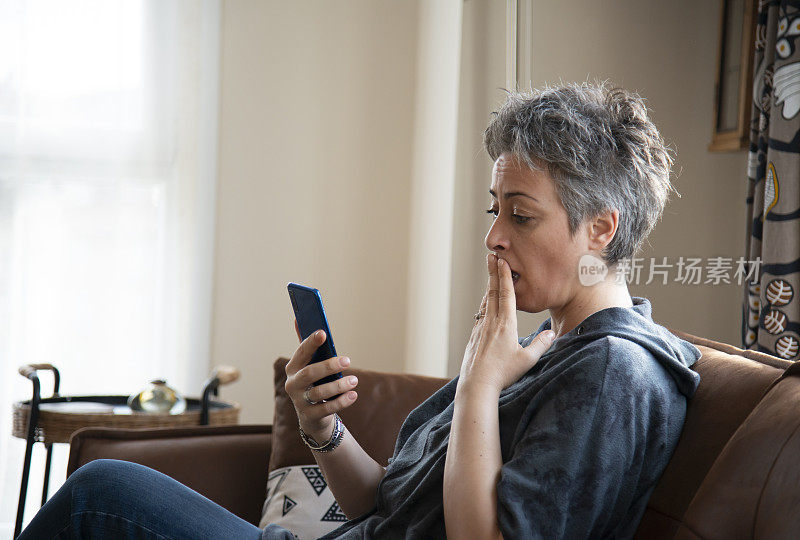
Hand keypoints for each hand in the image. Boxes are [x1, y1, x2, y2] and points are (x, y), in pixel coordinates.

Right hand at [285, 324, 358, 439]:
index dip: (310, 342)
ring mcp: (300, 401)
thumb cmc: (314, 383)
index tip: (323, 333)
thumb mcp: (310, 365)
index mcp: (292, 368)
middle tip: (348, 360)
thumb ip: (307, 345)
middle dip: (328, 366)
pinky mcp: (310, 416)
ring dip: (338, 385)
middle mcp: (293, 384)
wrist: (312, 415)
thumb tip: (298, 317)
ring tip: (354, 380)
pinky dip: (342, 401)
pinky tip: (353, 394)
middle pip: (309, 374)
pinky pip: (327, 409)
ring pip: (319, 393)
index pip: (301, 353)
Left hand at [458, 253, 554, 394]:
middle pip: (493, 292)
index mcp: (505, 324)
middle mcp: (490, 323)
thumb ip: (541, 345)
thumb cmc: (503, 373)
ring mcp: (480, 329)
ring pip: (485, 303)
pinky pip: (480, 316)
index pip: (506, 294)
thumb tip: (553, 334)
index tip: (501, 260)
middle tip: (491, 257)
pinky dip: (484, 305)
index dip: (504, 276)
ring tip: (491, 277)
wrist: (477, 385)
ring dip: (489, 288)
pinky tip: (485, 306)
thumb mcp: (527, 359)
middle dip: (493, 273)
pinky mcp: (473, 338)